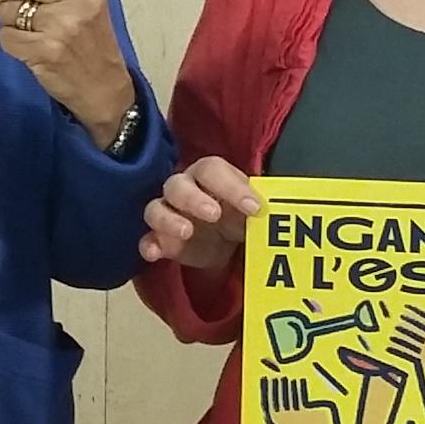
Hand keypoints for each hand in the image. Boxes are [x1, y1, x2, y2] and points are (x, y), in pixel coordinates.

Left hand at [0, 0, 133, 136]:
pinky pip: (8, 38)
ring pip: (9, 10)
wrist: (105, 87)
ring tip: (29, 35)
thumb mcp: (78, 1)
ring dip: (6, 23)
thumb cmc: (87, 42)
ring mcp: (64, 22)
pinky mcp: (49, 48)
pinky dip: (11, 44)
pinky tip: (30, 51)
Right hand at [140, 157, 259, 267]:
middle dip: (193, 199)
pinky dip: (149, 244)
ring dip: (168, 219)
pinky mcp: (162, 240)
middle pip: (177, 185)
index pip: (212, 170)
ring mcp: (168, 213)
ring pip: (156, 209)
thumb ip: (260, 207)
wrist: (229, 243)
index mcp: (208, 175)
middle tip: (214, 215)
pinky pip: (147, 239)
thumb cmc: (240, 215)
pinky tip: (155, 253)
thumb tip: (277, 210)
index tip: (253, 208)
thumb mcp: (253, 210)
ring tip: (187, 232)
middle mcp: (183, 189)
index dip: (230, 186)